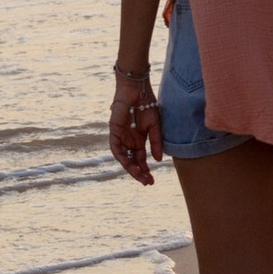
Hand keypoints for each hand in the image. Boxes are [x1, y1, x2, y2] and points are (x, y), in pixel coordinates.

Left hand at [109, 69, 163, 183]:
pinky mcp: (114, 132)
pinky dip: (121, 156)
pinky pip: (116, 148)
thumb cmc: (147, 105)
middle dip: (139, 173)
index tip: (151, 181)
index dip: (146, 170)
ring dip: (130, 167)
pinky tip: (129, 163)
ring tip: (139, 174)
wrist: (137, 91)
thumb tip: (158, 160)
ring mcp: (121, 137)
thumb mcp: (155, 126)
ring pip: (124, 157)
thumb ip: (156, 142)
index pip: (141, 160)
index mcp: (139, 141)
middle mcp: (129, 142)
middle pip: (132, 162)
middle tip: (146, 182)